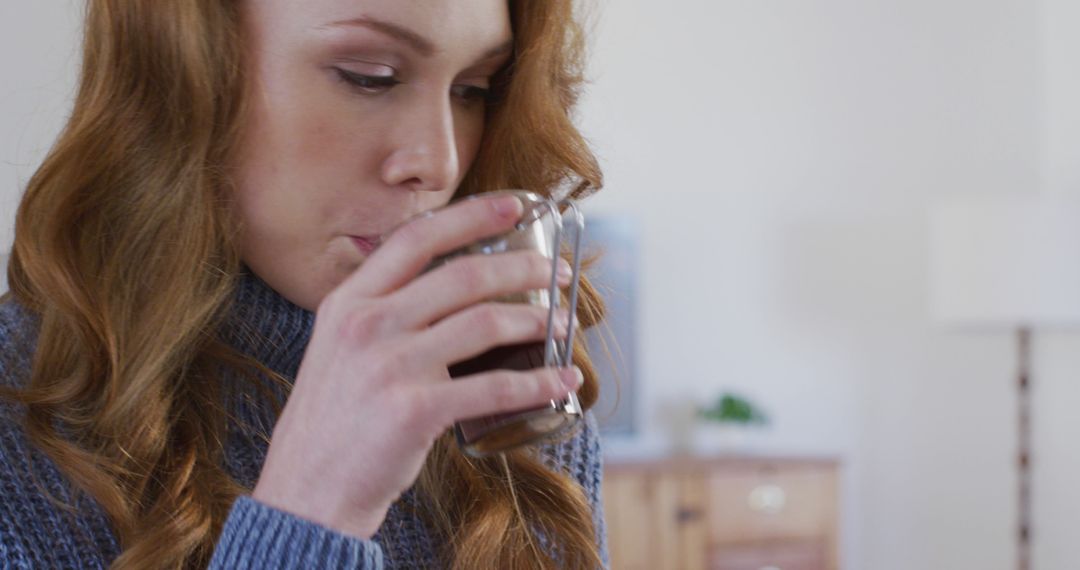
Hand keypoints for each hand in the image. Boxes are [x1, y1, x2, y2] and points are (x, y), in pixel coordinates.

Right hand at [251, 194, 581, 538]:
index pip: (416, 239)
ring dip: (536, 322)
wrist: (305, 492)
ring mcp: (390, 366)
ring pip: (484, 324)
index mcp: (348, 302)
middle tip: (559, 276)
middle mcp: (366, 325)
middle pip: (463, 276)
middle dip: (523, 270)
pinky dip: (537, 382)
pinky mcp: (414, 410)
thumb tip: (447, 287)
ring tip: (561, 326)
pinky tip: (562, 381)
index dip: (471, 215)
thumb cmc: (333, 421)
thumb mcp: (338, 348)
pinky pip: (492, 386)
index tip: (515, 205)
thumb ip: (380, 312)